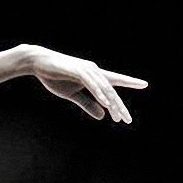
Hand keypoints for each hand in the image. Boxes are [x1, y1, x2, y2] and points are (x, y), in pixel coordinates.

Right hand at [27, 45, 147, 123]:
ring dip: (112, 103)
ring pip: (104, 89)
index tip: (144, 84)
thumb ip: (87, 104)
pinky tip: (106, 103)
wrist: (38, 62)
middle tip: (127, 120)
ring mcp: (86, 70)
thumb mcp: (72, 94)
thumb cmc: (55, 76)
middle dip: (120, 106)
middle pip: (111, 90)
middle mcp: (94, 71)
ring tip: (119, 116)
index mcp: (94, 76)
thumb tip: (102, 116)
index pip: (115, 80)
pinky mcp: (77, 71)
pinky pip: (92, 84)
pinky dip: (99, 94)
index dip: (130, 82)